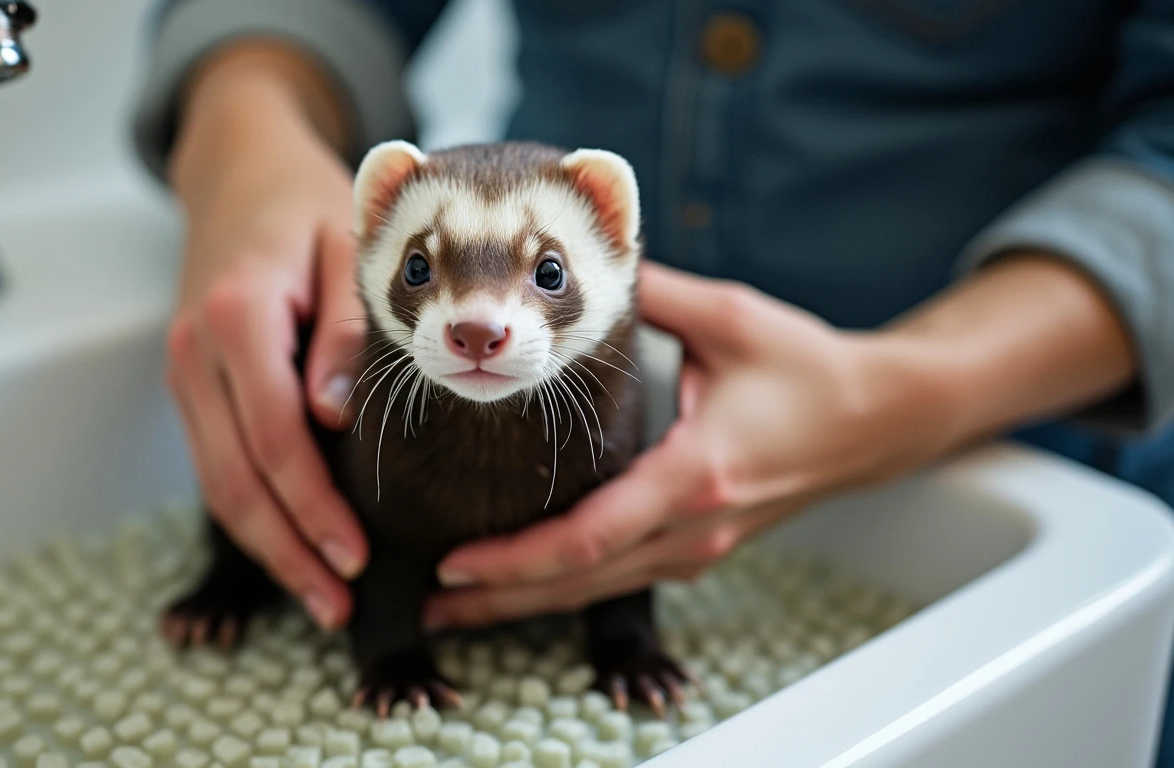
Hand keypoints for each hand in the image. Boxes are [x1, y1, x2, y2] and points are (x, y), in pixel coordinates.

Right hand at [164, 46, 367, 630]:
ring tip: (320, 596)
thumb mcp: (347, 246)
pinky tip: (296, 544)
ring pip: (216, 482)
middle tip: (337, 605)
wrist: (241, 175)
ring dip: (267, 545)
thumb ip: (346, 329)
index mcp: (235, 313)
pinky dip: (256, 510)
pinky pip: (218, 461)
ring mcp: (185, 373)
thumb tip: (338, 416)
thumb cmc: (305, 205)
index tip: (352, 554)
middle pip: (232, 478)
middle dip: (286, 550)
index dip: (310, 504)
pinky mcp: (194, 386)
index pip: (269, 434)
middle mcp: (195, 352)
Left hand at [424, 261, 952, 627]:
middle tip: (426, 607)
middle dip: (500, 600)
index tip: (452, 565)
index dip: (515, 559)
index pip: (590, 537)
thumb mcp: (731, 317)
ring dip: (526, 600)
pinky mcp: (699, 545)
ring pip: (598, 591)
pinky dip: (565, 582)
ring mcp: (698, 546)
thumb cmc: (809, 368)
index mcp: (695, 475)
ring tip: (455, 605)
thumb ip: (653, 291)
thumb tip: (583, 258)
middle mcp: (693, 527)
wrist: (877, 421)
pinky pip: (620, 576)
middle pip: (580, 583)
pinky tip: (523, 576)